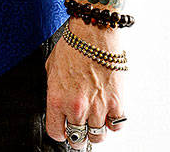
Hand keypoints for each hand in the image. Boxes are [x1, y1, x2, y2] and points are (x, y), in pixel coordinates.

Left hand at [44, 18, 126, 146]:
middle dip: (78, 134)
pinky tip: (110, 111)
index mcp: (56, 99)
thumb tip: (59, 103)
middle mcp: (76, 107)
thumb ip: (54, 89)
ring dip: (97, 128)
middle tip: (81, 126)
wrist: (93, 30)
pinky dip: (114, 122)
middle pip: (78, 139)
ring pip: (98, 136)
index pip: (56, 133)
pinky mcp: (116, 102)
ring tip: (96, 117)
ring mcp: (97, 106)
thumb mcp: (52, 66)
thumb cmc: (73, 43)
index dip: (60, 131)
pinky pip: (117, 126)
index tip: (64, 127)